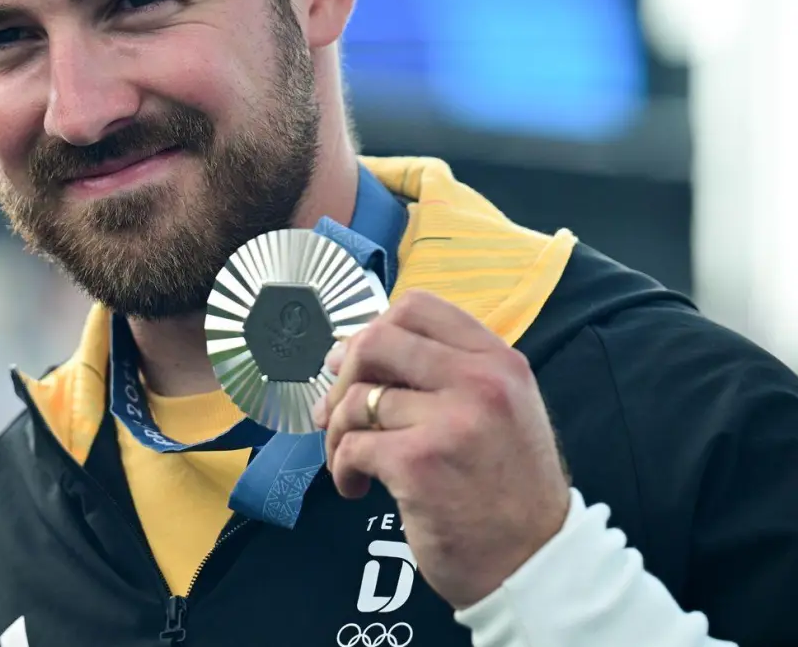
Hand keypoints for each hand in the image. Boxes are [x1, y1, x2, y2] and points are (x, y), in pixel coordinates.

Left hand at [309, 290, 570, 608]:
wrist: (534, 563)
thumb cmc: (506, 489)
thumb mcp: (498, 412)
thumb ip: (444, 373)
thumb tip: (350, 351)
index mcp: (498, 361)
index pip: (418, 306)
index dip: (372, 329)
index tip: (356, 363)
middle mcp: (480, 382)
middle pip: (377, 341)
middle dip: (342, 376)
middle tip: (334, 411)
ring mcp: (451, 421)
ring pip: (357, 399)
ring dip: (335, 431)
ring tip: (346, 459)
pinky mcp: (420, 464)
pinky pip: (351, 446)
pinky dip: (340, 467)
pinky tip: (355, 488)